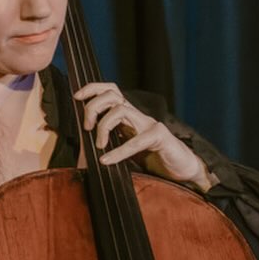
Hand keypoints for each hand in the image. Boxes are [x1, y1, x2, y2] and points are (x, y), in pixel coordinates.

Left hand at [72, 82, 216, 191]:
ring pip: (121, 110)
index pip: (110, 91)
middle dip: (93, 107)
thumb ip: (110, 147)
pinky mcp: (159, 137)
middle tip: (86, 128)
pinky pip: (136, 140)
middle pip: (111, 95)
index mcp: (128, 117)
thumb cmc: (154, 161)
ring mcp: (149, 125)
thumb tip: (84, 153)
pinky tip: (106, 160)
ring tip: (99, 145)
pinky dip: (119, 151)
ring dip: (103, 125)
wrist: (182, 171)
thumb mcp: (125, 152)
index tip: (76, 97)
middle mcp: (137, 116)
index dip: (93, 88)